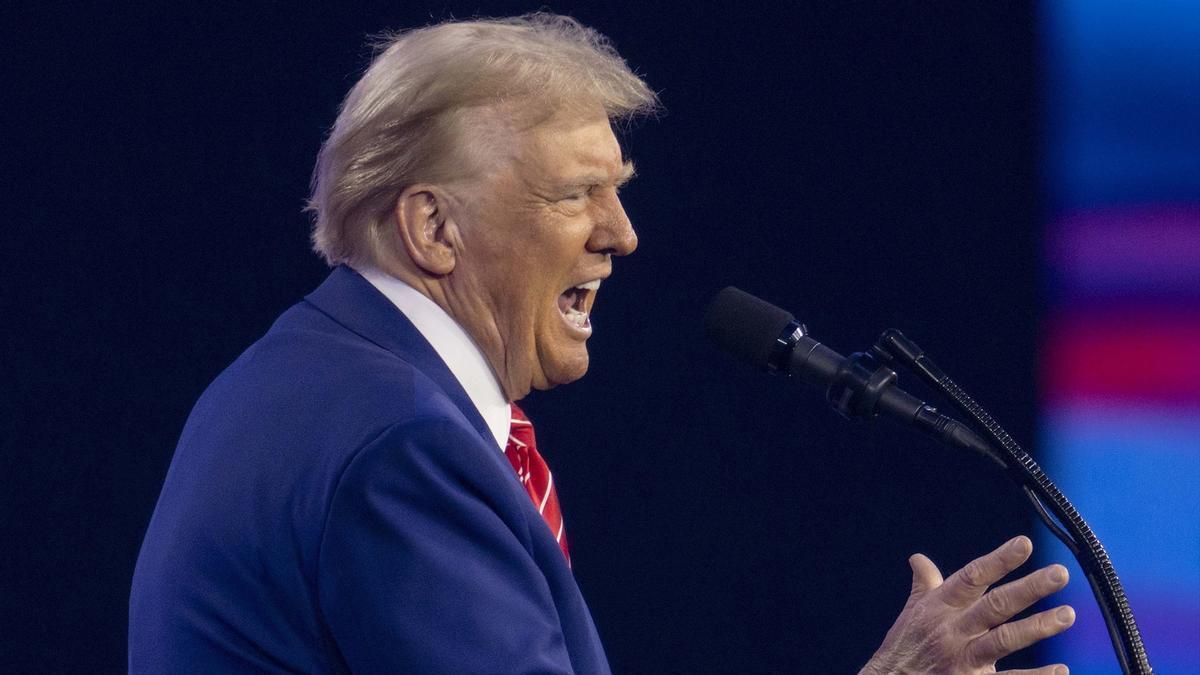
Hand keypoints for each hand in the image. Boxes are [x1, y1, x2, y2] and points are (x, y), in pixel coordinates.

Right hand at [859, 536, 1074, 674]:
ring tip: (1067, 614)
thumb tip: (918, 558)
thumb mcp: (911, 613)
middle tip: (1060, 574)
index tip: (1025, 543)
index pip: (972, 577)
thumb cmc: (904, 647)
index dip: (999, 560)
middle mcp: (952, 630)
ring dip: (1037, 627)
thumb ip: (924, 585)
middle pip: (995, 605)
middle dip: (1029, 589)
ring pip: (1004, 640)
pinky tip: (1061, 670)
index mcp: (939, 607)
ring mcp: (963, 659)